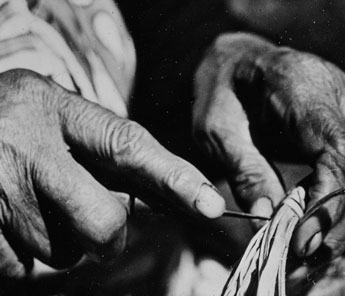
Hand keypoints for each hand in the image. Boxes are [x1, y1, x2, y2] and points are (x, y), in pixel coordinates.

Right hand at [0, 69, 224, 287]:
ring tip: (38, 208)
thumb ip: (108, 155)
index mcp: (57, 109)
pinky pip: (22, 268)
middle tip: (103, 233)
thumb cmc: (20, 126)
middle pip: (102, 218)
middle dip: (111, 238)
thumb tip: (167, 198)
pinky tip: (13, 223)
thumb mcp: (58, 120)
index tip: (210, 204)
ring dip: (65, 243)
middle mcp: (26, 142)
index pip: (127, 145)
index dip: (174, 177)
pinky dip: (27, 255)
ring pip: (63, 251)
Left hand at [192, 33, 344, 264]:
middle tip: (307, 255)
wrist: (241, 65)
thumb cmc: (222, 95)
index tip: (304, 240)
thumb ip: (245, 171)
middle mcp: (343, 91)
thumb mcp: (215, 131)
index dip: (330, 202)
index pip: (340, 151)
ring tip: (325, 242)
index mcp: (301, 87)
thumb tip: (271, 219)